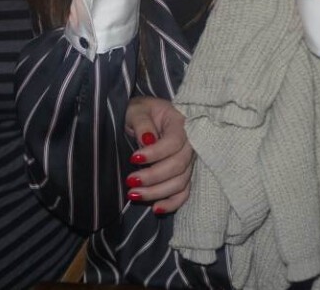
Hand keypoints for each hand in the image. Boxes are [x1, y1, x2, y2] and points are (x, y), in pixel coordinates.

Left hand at [124, 96, 192, 213]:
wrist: (147, 116)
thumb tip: (148, 141)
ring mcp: (189, 160)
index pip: (174, 142)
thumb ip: (142, 122)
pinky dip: (172, 203)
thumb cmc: (142, 111)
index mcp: (180, 123)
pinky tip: (156, 209)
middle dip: (153, 177)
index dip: (155, 153)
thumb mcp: (137, 110)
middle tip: (130, 181)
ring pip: (180, 182)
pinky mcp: (184, 174)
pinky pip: (184, 193)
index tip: (133, 158)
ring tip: (133, 194)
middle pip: (178, 166)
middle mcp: (189, 143)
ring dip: (157, 192)